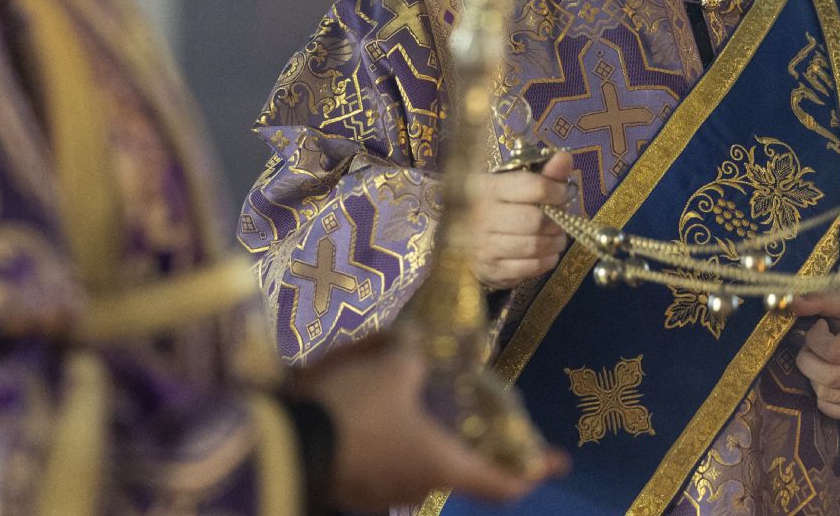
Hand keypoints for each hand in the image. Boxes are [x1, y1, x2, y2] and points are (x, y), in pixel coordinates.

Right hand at [304, 337, 567, 511]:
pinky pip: (374, 453)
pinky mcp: (346, 483)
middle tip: (462, 395)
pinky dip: (377, 426)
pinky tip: (358, 389)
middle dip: (457, 430)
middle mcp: (416, 486)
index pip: (502, 485)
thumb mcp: (391, 370)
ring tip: (389, 373)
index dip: (533, 471)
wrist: (282, 445)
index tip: (557, 460)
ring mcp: (378, 492)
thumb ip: (413, 357)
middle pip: (452, 463)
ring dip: (410, 422)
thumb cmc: (356, 411)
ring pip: (409, 455)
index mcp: (442, 466)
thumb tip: (416, 347)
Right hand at [469, 150, 574, 289]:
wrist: (459, 238)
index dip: (556, 190)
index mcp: (486, 187)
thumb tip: (565, 157)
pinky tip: (547, 253)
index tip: (561, 193)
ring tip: (556, 236)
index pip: (533, 187)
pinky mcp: (491, 270)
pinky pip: (530, 268)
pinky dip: (547, 260)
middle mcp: (481, 216)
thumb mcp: (512, 183)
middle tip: (560, 219)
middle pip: (535, 220)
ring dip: (555, 242)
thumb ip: (542, 173)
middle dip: (556, 221)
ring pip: (535, 245)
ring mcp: (484, 246)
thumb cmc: (494, 206)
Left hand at [791, 290, 839, 421]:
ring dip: (813, 376)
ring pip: (825, 395)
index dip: (815, 338)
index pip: (833, 351)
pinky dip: (821, 394)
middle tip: (812, 347)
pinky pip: (830, 410)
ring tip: (822, 360)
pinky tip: (829, 377)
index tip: (819, 327)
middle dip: (807, 360)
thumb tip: (790, 302)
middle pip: (827, 377)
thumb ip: (822, 300)